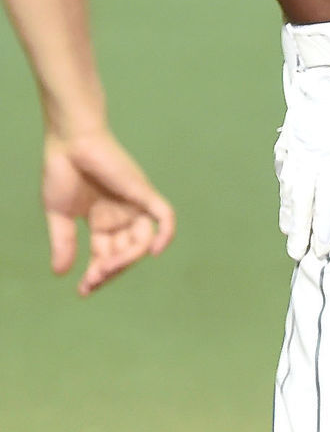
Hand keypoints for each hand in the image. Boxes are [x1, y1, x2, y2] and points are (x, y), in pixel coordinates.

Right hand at [42, 130, 175, 295]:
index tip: (84, 291)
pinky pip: (164, 216)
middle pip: (125, 254)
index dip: (98, 275)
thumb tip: (60, 273)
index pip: (107, 256)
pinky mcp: (143, 192)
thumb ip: (64, 242)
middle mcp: (122, 216)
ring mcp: (134, 205)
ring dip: (125, 260)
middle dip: (109, 270)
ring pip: (141, 242)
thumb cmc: (62, 170)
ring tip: (103, 269)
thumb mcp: (60, 215)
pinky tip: (154, 251)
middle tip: (92, 280)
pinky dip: (166, 233)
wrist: (68, 141)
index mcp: (103, 222)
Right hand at [275, 16, 329, 260]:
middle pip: (303, 200)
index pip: (329, 202)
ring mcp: (298, 140)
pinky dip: (284, 179)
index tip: (322, 251)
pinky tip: (284, 187)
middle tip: (296, 254)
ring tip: (287, 230)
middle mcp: (311, 154)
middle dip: (300, 229)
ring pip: (290, 183)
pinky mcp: (293, 126)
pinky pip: (285, 159)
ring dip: (289, 209)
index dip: (325, 229)